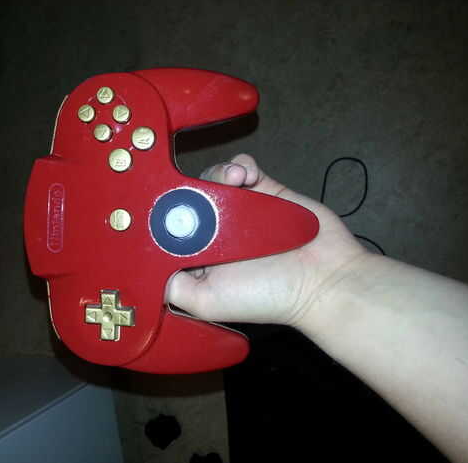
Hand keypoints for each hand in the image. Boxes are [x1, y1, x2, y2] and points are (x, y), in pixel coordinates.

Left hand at [165, 154, 367, 327]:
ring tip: (233, 182)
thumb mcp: (207, 302)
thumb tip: (143, 267)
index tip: (157, 206)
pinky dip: (239, 166)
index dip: (159, 217)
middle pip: (186, 199)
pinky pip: (241, 168)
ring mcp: (238, 209)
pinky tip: (246, 176)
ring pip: (210, 180)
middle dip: (185, 190)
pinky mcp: (263, 190)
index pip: (166, 230)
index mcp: (197, 257)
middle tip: (196, 192)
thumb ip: (172, 286)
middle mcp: (214, 232)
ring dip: (214, 175)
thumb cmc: (266, 295)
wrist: (325, 279)